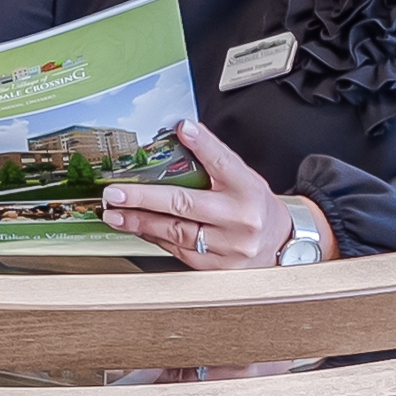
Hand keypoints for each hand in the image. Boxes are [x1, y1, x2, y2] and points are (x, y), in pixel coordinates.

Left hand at [100, 118, 328, 272]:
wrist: (280, 244)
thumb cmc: (255, 205)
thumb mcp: (243, 176)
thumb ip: (214, 158)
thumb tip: (184, 129)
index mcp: (248, 190)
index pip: (223, 162)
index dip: (203, 144)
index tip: (183, 128)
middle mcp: (239, 219)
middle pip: (185, 205)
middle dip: (144, 198)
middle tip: (115, 193)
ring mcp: (228, 247)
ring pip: (175, 232)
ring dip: (139, 221)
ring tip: (115, 213)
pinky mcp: (215, 267)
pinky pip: (177, 250)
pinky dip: (153, 236)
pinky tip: (136, 227)